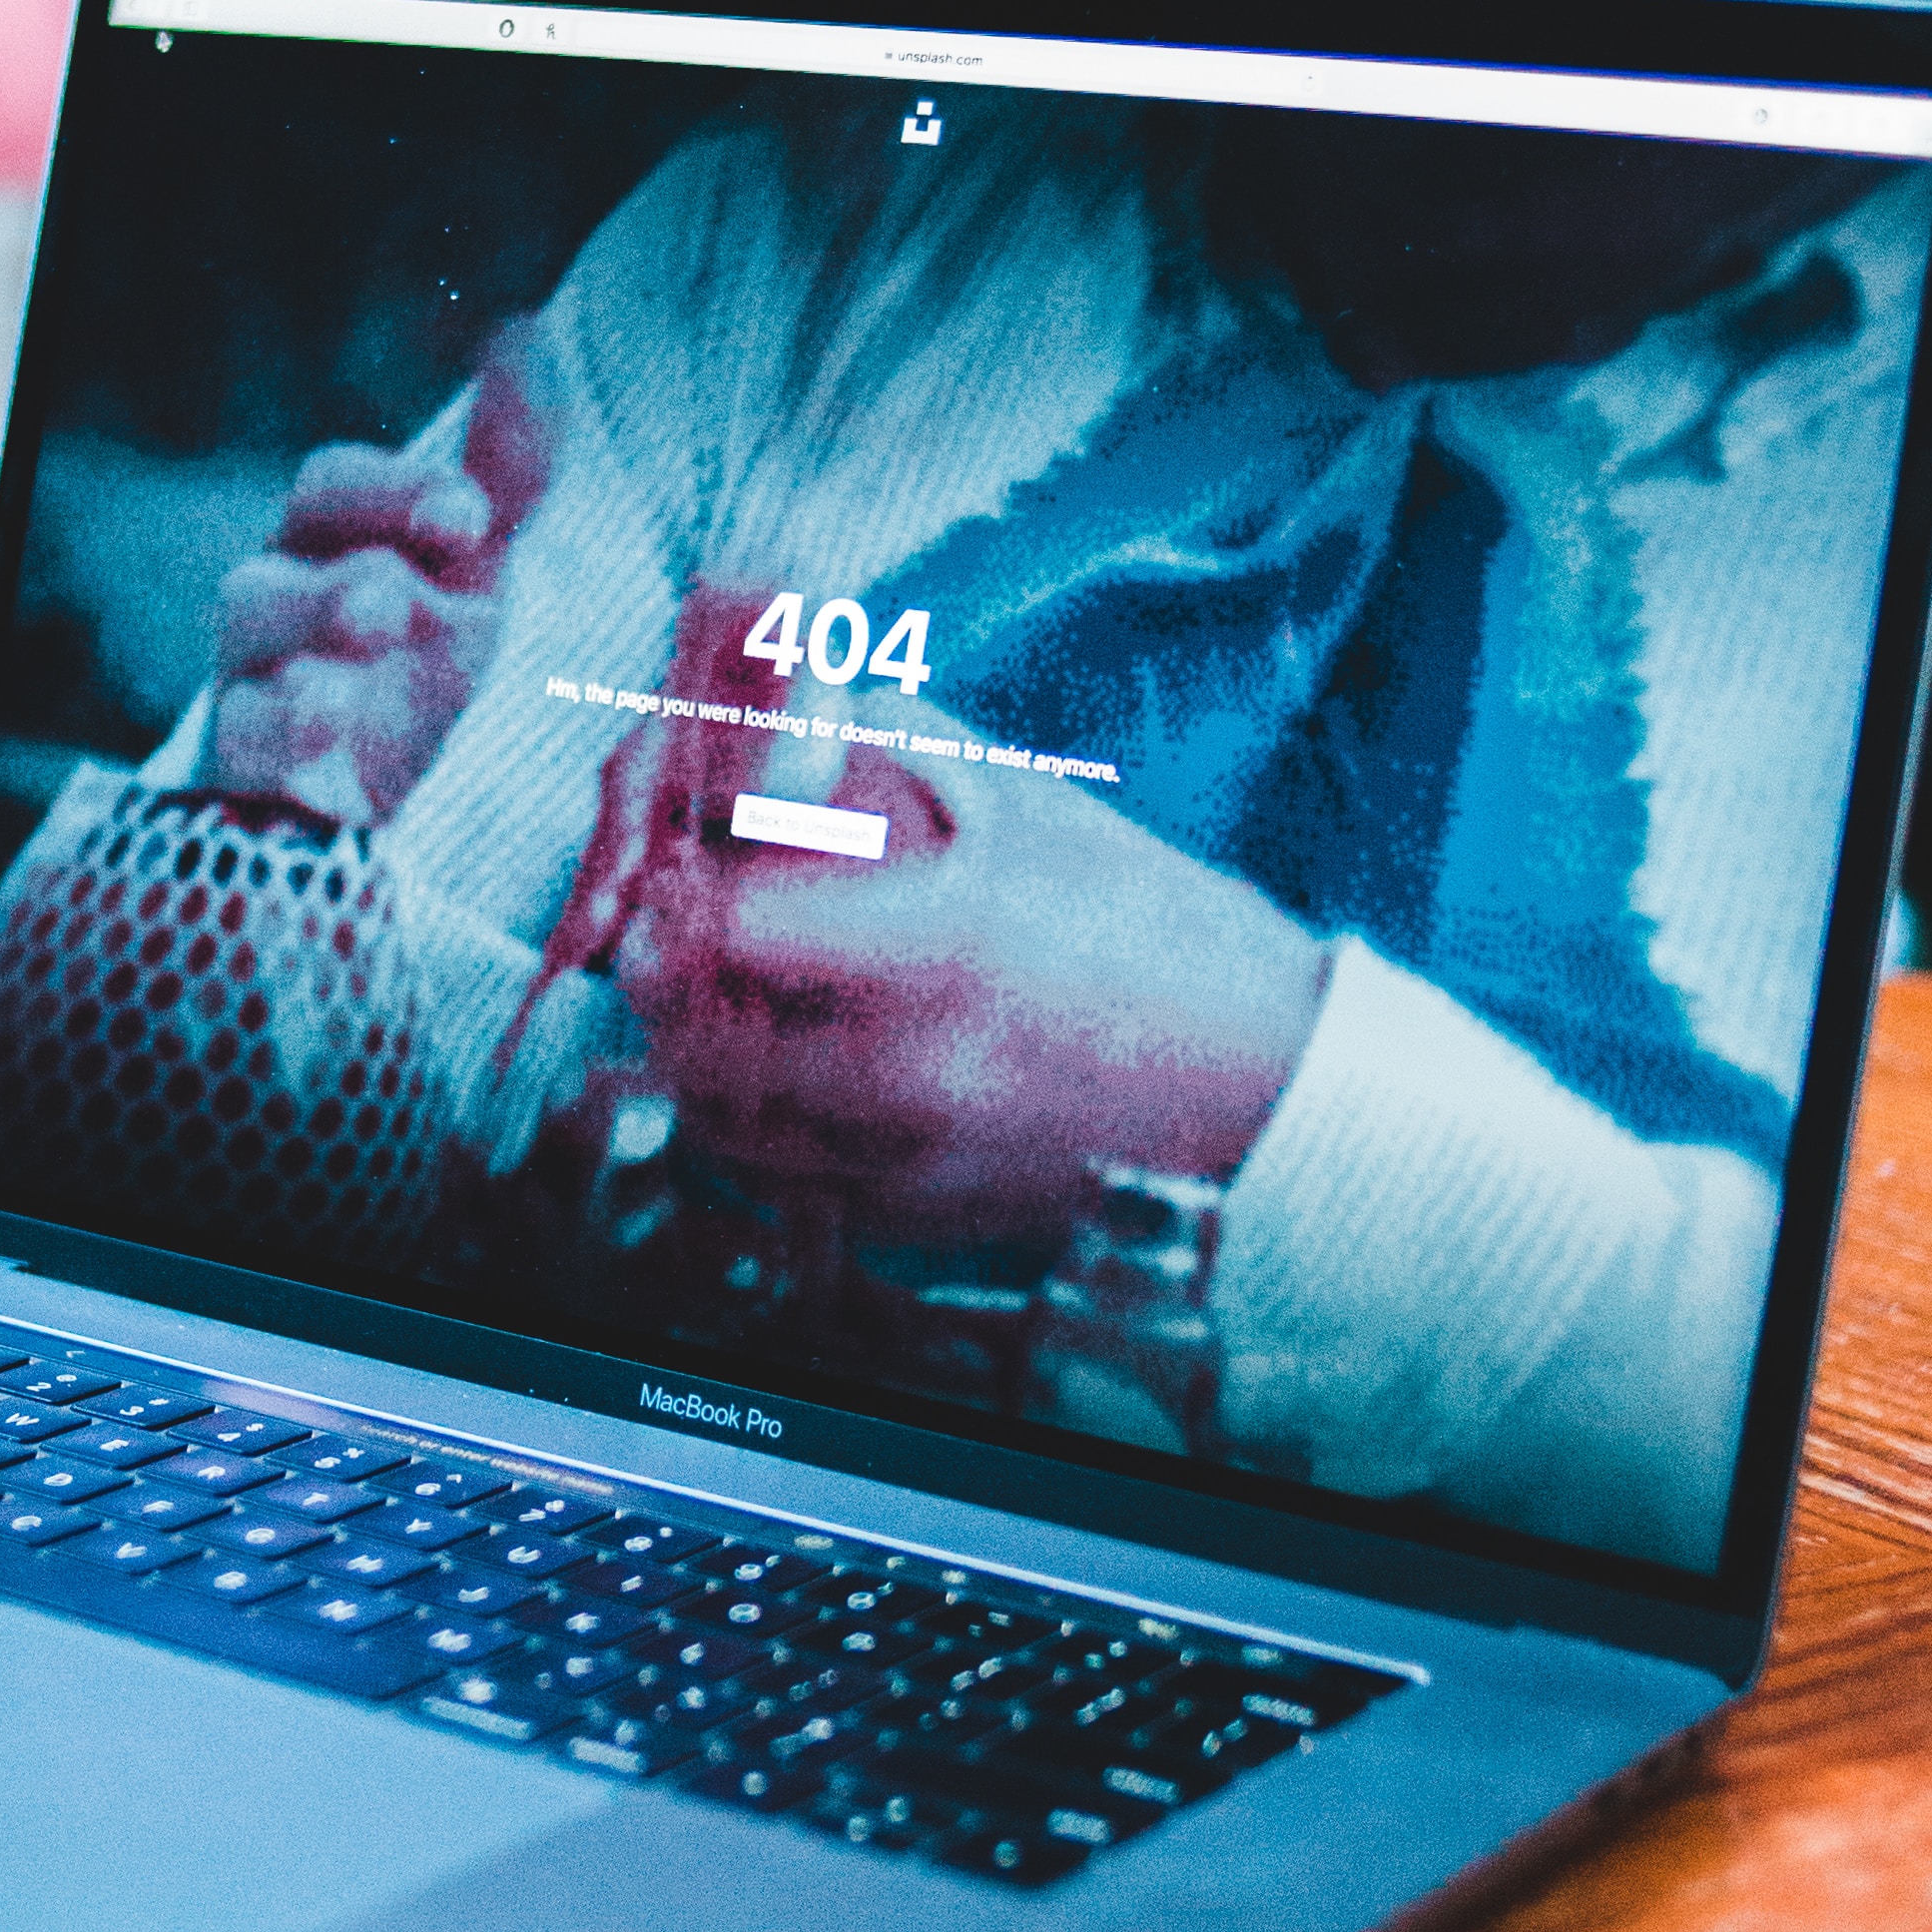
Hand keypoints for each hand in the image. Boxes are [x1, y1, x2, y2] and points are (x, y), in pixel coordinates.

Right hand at [209, 342, 550, 829]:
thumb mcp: (473, 566)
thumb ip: (504, 466)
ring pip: (249, 632)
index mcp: (329, 538)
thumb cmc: (418, 651)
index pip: (333, 487)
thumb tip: (525, 332)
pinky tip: (327, 721)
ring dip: (313, 620)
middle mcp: (276, 596)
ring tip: (378, 619)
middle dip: (342, 565)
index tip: (470, 516)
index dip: (395, 489)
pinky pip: (238, 736)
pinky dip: (279, 725)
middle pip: (277, 556)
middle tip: (402, 586)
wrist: (375, 786)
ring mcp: (251, 677)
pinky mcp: (245, 762)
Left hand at [612, 757, 1323, 1242]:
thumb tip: (763, 711)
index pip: (732, 924)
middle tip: (673, 932)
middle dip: (668, 977)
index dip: (686, 889)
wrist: (1263, 1082)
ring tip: (729, 998)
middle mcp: (918, 1066)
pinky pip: (785, 1178)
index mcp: (944, 941)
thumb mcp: (1020, 799)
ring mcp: (915, 1159)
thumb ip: (876, 742)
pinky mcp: (921, 1220)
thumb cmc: (1147, 924)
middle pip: (696, 1037)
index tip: (681, 865)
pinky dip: (765, 1126)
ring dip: (700, 1056)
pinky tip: (796, 1070)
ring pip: (723, 1121)